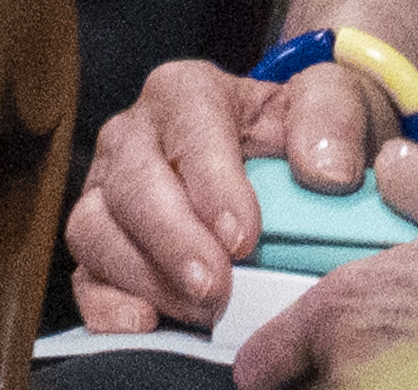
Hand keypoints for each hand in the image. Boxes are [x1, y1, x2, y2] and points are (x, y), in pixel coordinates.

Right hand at [66, 56, 395, 334]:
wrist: (279, 163)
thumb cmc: (298, 131)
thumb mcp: (329, 100)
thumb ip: (333, 116)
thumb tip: (325, 171)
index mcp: (186, 92)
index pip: (189, 130)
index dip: (212, 184)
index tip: (243, 237)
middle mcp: (134, 137)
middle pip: (131, 184)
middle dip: (171, 239)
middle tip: (214, 286)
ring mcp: (106, 192)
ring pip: (94, 230)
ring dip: (144, 276)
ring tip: (200, 310)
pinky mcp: (98, 246)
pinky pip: (84, 278)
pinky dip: (107, 306)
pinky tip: (147, 324)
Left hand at [232, 145, 417, 389]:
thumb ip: (415, 184)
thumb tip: (396, 168)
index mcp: (350, 309)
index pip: (268, 360)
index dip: (268, 363)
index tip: (269, 367)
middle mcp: (365, 365)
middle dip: (319, 378)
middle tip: (347, 357)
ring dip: (366, 381)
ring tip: (404, 359)